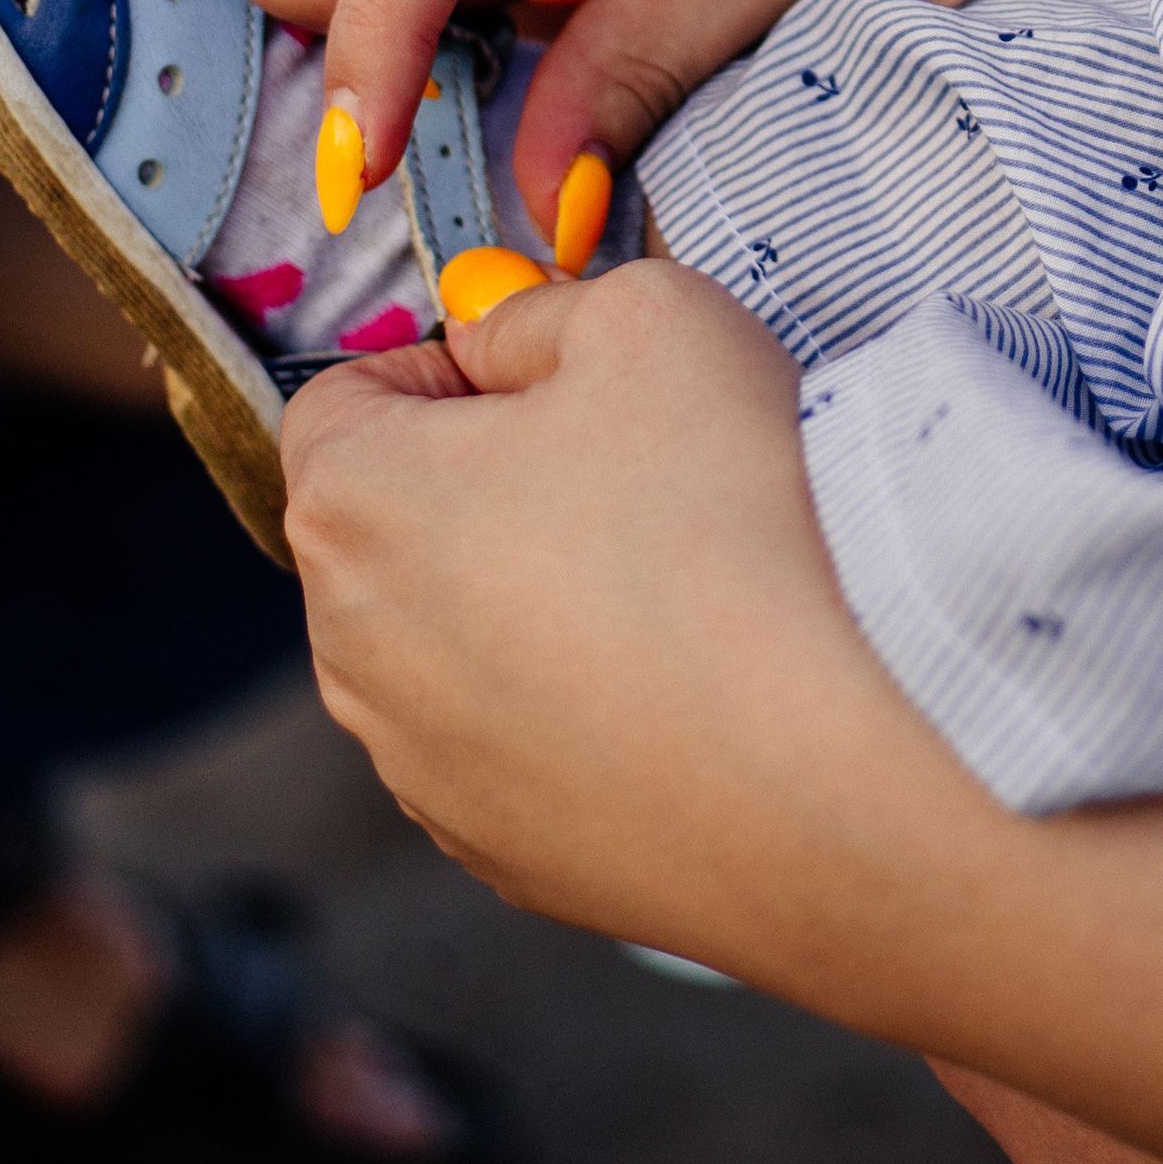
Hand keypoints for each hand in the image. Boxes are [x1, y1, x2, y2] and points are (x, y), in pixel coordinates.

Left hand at [281, 265, 1003, 978]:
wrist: (824, 769)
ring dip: (528, 600)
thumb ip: (544, 310)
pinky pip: (512, 743)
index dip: (443, 366)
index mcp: (354, 501)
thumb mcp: (651, 316)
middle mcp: (350, 648)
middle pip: (393, 525)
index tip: (547, 384)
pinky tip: (681, 690)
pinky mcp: (495, 853)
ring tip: (671, 590)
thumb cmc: (726, 520)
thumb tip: (506, 350)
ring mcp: (416, 767)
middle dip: (485, 484)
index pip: (338, 399)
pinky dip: (572, 707)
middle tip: (628, 476)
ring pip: (450, 642)